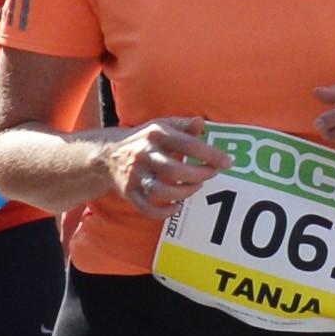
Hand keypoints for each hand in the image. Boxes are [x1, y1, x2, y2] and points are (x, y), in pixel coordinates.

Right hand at [104, 117, 229, 219]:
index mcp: (156, 134)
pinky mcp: (129, 192)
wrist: (107, 154)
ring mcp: (135, 175)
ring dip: (183, 193)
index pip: (187, 144)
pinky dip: (164, 212)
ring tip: (195, 188)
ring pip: (161, 191)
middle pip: (175, 171)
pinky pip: (147, 208)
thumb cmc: (144, 139)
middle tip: (211, 175)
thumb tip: (202, 124)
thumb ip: (184, 125)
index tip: (227, 163)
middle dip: (199, 175)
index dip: (210, 154)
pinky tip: (177, 206)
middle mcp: (144, 154)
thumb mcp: (162, 125)